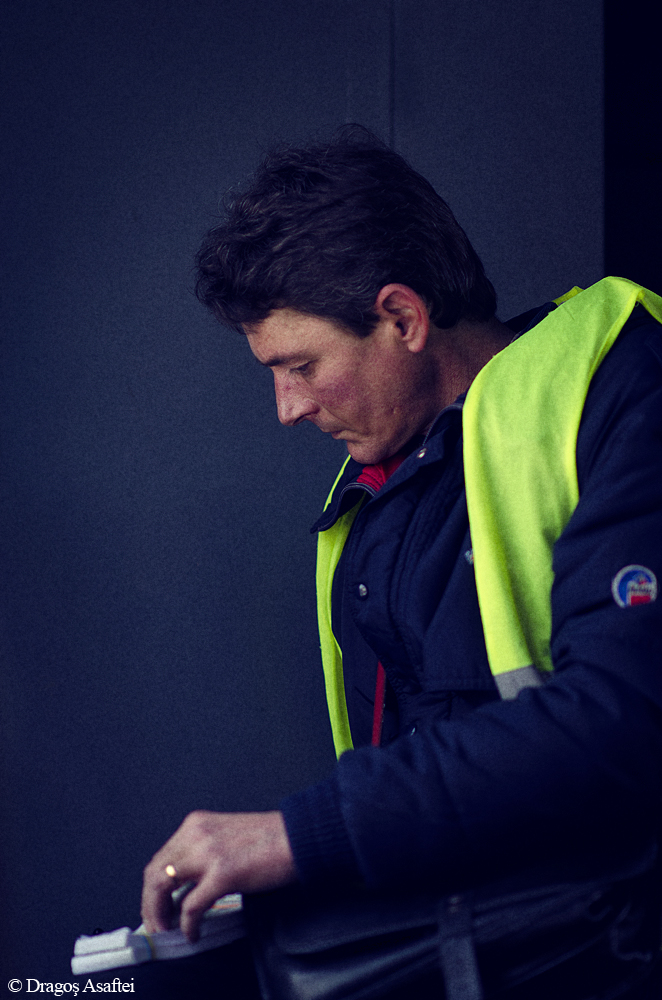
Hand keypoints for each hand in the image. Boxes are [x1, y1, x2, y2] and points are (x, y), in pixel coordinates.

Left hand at [141, 810, 296, 940]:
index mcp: (196, 824)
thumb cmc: (270, 839)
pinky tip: (194, 932)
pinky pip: (191, 906)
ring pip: (162, 887)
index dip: (153, 888)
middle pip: (154, 873)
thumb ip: (203, 853)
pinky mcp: (222, 873)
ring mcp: (207, 853)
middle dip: (150, 904)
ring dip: (160, 914)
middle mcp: (196, 834)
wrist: (299, 835)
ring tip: (168, 929)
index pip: (160, 858)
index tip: (156, 906)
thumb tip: (186, 886)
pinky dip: (187, 924)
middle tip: (157, 924)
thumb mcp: (226, 836)